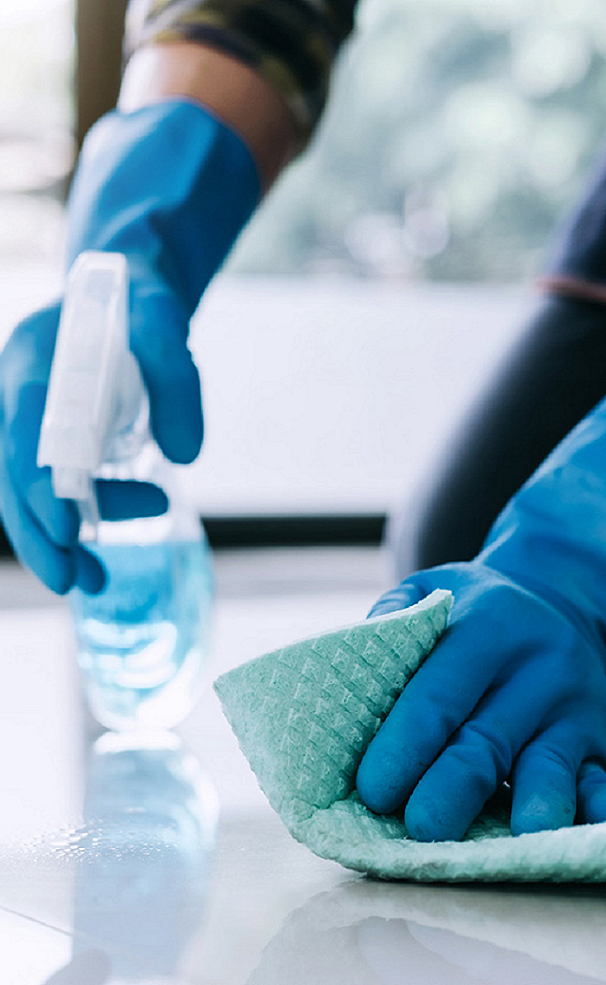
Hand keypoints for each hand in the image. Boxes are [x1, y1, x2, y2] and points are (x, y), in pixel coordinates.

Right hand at [0, 305, 167, 593]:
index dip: (38, 481)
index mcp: (33, 358)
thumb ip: (175, 376)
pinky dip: (71, 528)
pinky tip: (96, 562)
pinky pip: (49, 491)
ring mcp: (29, 421)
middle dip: (36, 532)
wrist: (127, 290)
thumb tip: (186, 453)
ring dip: (53, 542)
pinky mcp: (50, 443)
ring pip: (23, 491)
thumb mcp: (163, 318)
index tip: (66, 527)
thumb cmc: (140, 298)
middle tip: (71, 581)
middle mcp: (17, 393)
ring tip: (94, 583)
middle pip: (10, 472)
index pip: (24, 426)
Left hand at [356, 561, 605, 840]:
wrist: (560, 598)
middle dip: (453, 788)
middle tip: (420, 828)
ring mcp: (573, 707)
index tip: (372, 790)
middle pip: (487, 739)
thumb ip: (393, 620)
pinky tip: (574, 828)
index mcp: (485, 626)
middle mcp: (535, 666)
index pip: (438, 695)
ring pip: (548, 764)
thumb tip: (346, 678)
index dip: (404, 745)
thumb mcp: (432, 590)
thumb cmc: (474, 608)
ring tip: (515, 838)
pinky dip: (592, 807)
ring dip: (531, 804)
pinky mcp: (601, 740)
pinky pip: (601, 780)